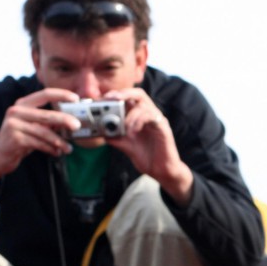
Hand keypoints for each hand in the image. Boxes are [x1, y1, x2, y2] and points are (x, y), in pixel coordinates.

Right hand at [0, 88, 79, 188]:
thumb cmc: (20, 140)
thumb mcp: (33, 128)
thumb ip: (48, 123)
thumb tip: (70, 122)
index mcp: (22, 104)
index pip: (44, 94)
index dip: (61, 95)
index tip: (76, 98)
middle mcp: (17, 111)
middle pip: (47, 115)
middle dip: (64, 120)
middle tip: (78, 126)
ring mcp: (14, 124)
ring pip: (44, 133)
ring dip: (60, 142)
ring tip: (69, 149)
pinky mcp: (15, 139)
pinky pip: (39, 144)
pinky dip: (51, 149)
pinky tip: (57, 153)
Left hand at [103, 88, 192, 205]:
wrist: (162, 172)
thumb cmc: (148, 159)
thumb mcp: (127, 147)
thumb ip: (116, 139)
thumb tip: (102, 133)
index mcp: (141, 118)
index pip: (130, 98)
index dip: (117, 95)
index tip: (104, 99)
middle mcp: (150, 116)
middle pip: (139, 94)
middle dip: (124, 93)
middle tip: (112, 98)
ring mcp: (158, 121)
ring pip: (144, 104)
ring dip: (130, 114)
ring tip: (124, 128)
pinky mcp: (164, 128)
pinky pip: (151, 116)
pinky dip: (139, 120)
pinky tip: (133, 131)